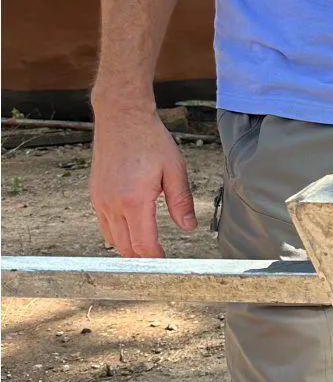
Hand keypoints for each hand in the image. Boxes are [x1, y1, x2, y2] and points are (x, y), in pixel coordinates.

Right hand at [90, 105, 196, 256]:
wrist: (122, 118)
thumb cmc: (150, 140)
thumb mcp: (175, 169)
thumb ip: (181, 201)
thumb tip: (188, 227)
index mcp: (135, 200)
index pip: (143, 244)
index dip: (155, 259)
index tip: (166, 263)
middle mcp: (113, 204)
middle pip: (126, 247)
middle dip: (143, 257)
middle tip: (160, 259)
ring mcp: (100, 201)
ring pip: (112, 239)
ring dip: (129, 247)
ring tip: (148, 248)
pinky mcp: (95, 195)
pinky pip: (104, 225)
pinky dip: (117, 233)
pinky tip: (132, 229)